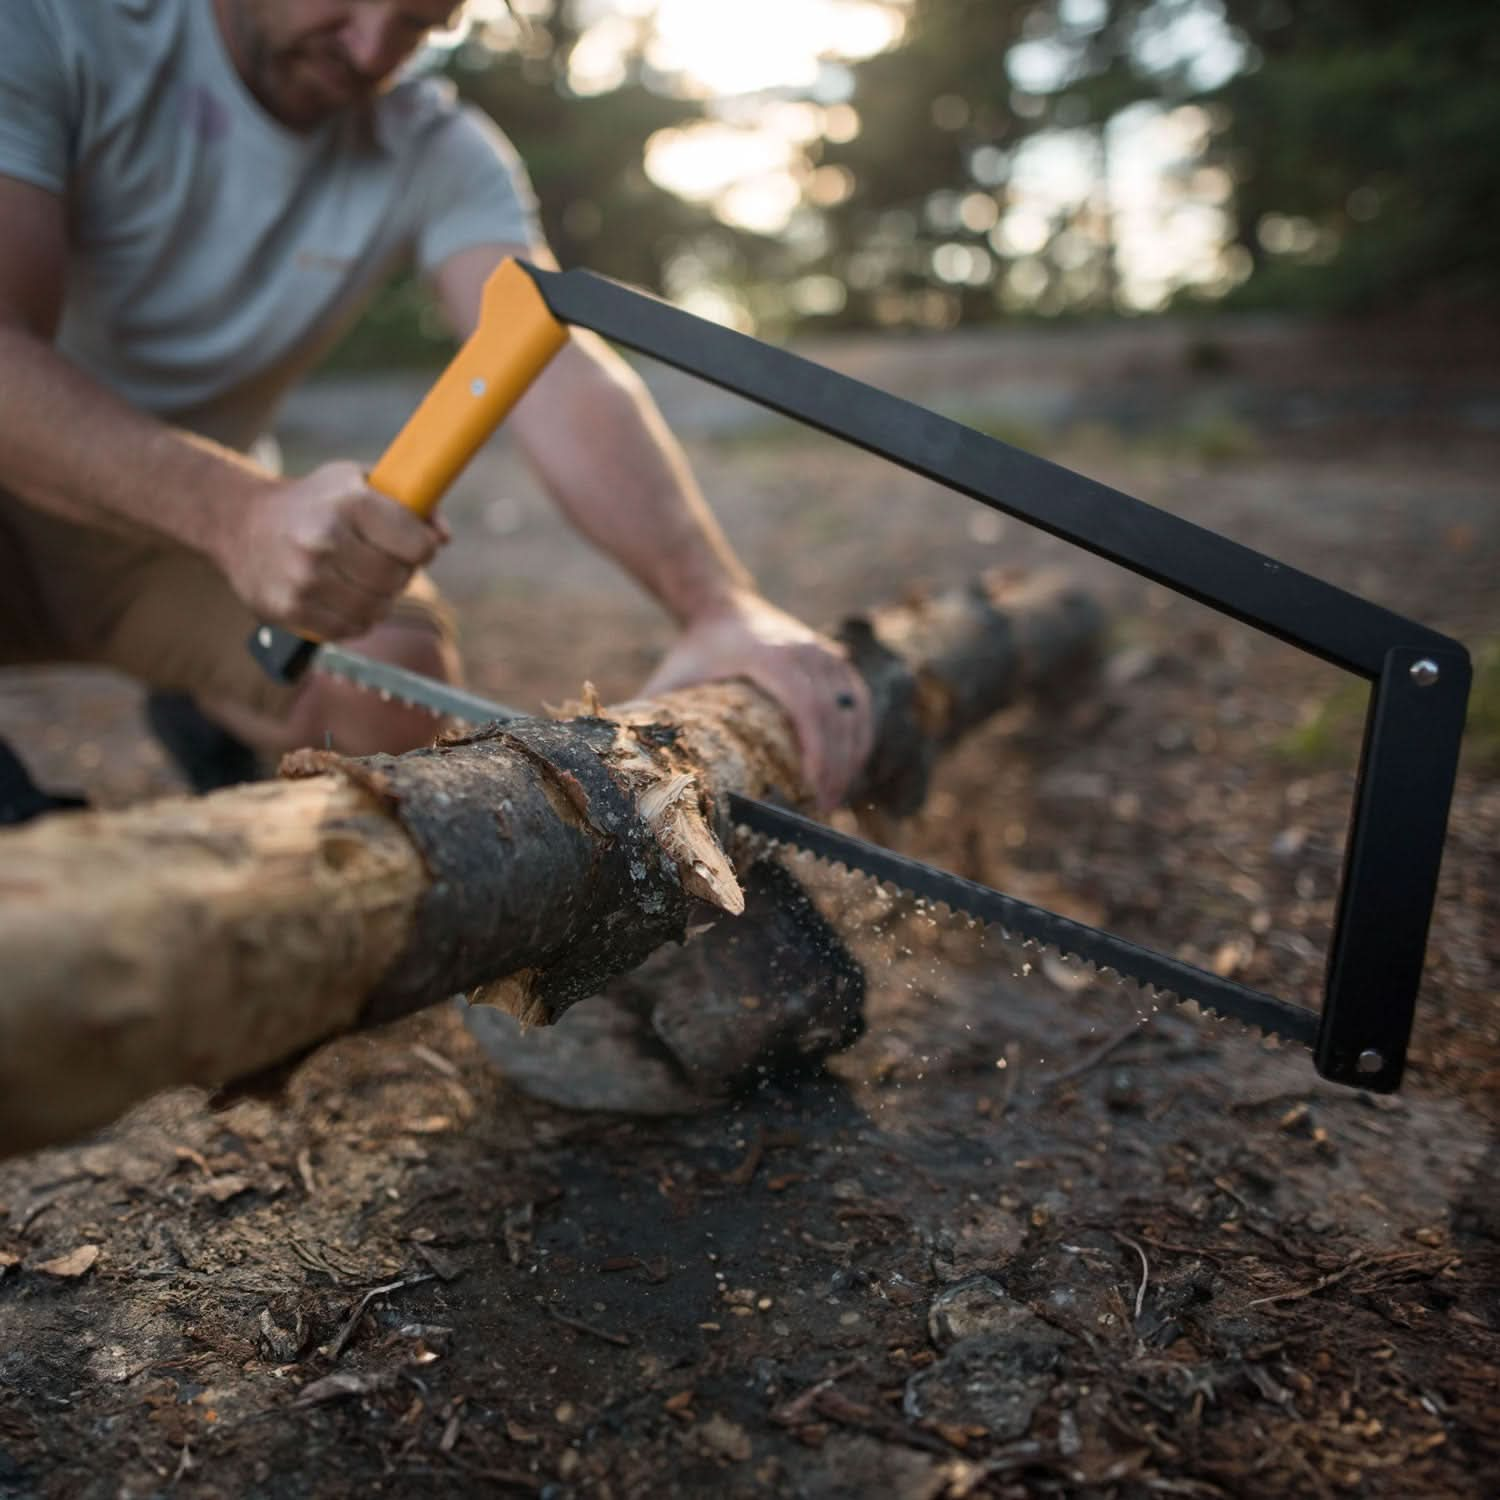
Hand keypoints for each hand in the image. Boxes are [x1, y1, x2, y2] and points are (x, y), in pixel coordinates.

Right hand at [217, 462, 446, 639]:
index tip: (413, 544)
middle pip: (398, 579)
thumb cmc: (318, 501)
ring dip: (379, 598)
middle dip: (400, 572)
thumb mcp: (360, 481)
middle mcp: (324, 541)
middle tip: (384, 561)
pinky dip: (355, 618)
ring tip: (362, 579)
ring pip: (377, 609)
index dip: (422, 547)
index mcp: (349, 504)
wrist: (241, 522)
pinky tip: (342, 596)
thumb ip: (411, 503)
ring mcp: (304, 579)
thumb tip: (443, 538)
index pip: (418, 546)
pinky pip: (350, 629)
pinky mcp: (289, 609)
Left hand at [642, 591, 873, 810]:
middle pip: (836, 714)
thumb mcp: (673, 678)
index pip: (807, 706)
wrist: (721, 603)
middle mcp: (805, 650)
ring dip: (852, 754)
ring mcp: (824, 652)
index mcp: (770, 656)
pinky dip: (860, 734)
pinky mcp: (834, 659)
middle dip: (836, 765)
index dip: (817, 750)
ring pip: (854, 709)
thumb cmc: (695, 648)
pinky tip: (853, 765)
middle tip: (824, 808)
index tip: (814, 789)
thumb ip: (654, 717)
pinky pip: (859, 700)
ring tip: (836, 796)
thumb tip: (633, 768)